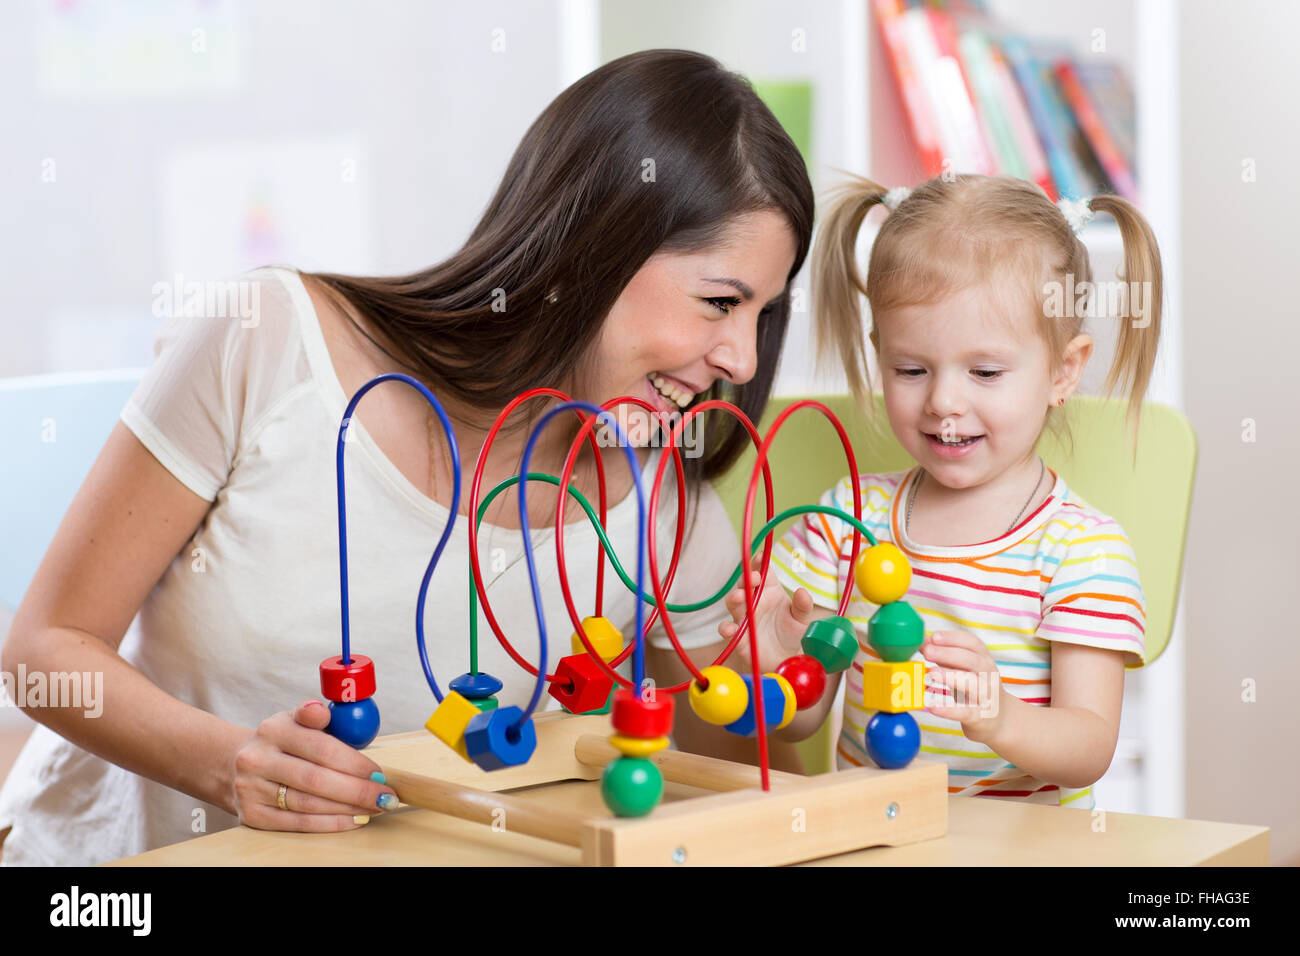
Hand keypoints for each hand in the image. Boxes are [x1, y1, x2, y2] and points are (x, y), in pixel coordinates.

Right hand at [231, 700, 398, 830]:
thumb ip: (315, 715)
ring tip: (375, 808)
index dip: (355, 763)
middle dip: (358, 791)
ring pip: (308, 804)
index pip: (322, 748)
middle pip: (316, 780)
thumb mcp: (295, 720)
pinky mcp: (251, 815)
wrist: (234, 765)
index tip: (379, 773)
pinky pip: (297, 823)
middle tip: (386, 796)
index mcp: (274, 729)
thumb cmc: (281, 743)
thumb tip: (330, 713)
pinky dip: (330, 824)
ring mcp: (251, 789)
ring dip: (348, 809)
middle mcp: (258, 759)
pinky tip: (353, 820)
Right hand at [717, 557, 817, 673]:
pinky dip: (726, 628)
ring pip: (733, 603)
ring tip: (740, 597)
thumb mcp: (802, 619)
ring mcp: (744, 617)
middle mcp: (754, 601)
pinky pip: (727, 629)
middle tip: (753, 577)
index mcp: (770, 591)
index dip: (759, 563)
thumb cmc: (792, 633)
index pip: (762, 572)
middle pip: (745, 584)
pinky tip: (730, 629)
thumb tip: (802, 592)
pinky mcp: (739, 636)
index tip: (760, 557)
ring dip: (734, 598)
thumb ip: (803, 606)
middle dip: (746, 578)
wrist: (786, 659)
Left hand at [921, 630, 1005, 743]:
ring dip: (951, 677)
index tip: (934, 636)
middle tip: (928, 652)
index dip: (953, 638)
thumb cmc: (976, 689)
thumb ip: (944, 656)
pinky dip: (949, 710)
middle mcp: (988, 675)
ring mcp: (986, 696)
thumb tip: (922, 642)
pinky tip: (933, 706)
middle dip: (948, 654)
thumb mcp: (963, 669)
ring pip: (972, 684)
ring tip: (932, 673)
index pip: (972, 643)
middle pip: (971, 660)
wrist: (999, 720)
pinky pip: (965, 712)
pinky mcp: (979, 717)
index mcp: (984, 659)